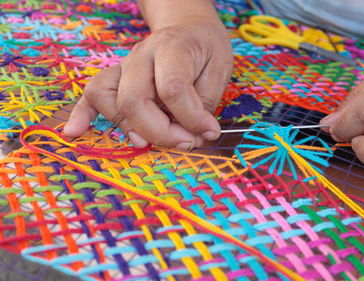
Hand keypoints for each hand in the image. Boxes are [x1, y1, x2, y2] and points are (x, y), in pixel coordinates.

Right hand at [64, 18, 232, 149]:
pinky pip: (91, 94)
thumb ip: (204, 104)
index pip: (172, 89)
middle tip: (186, 142)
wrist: (188, 28)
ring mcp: (124, 66)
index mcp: (171, 47)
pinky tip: (75, 132)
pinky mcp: (115, 77)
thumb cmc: (205, 49)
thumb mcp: (219, 70)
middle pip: (134, 99)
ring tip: (151, 142)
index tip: (209, 131)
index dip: (191, 118)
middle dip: (160, 132)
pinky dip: (82, 114)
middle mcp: (142, 55)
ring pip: (108, 99)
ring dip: (130, 128)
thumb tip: (194, 137)